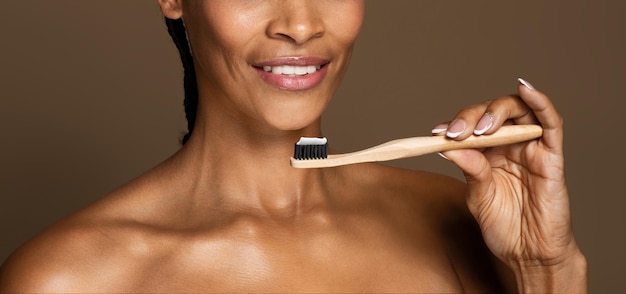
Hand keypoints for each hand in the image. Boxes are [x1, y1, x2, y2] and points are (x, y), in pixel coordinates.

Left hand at [433, 78, 585, 291]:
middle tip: (456, 133)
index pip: (471, 127)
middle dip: (471, 118)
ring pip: (518, 112)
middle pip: (492, 114)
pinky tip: (525, 88)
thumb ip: (471, 171)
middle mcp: (509, 146)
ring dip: (497, 111)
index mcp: (488, 153)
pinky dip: (540, 102)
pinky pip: (551, 123)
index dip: (454, 125)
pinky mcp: (552, 156)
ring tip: (482, 127)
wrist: (530, 254)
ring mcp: (531, 148)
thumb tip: (449, 147)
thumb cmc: (505, 227)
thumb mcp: (479, 198)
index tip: (436, 134)